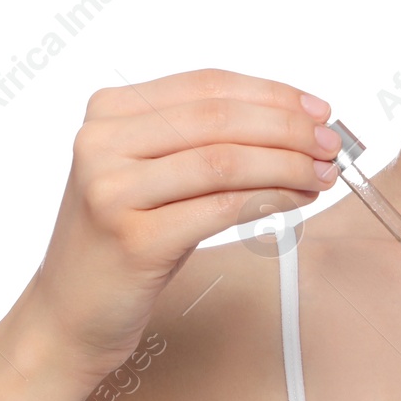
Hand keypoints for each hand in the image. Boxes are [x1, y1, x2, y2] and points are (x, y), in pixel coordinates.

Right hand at [24, 67, 340, 381]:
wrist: (68, 315)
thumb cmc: (127, 239)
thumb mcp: (154, 174)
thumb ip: (205, 138)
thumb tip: (298, 119)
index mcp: (108, 111)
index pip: (207, 84)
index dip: (272, 93)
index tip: (319, 109)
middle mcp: (101, 142)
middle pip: (220, 119)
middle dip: (289, 128)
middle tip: (332, 143)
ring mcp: (111, 190)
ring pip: (226, 161)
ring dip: (288, 164)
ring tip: (323, 173)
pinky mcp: (133, 239)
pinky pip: (223, 208)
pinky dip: (272, 200)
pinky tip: (298, 201)